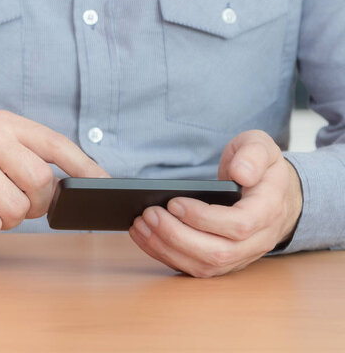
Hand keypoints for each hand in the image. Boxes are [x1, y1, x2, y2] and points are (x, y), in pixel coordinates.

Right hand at [0, 110, 107, 236]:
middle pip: (40, 182)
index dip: (84, 166)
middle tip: (17, 202)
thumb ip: (29, 160)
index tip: (103, 184)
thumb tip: (73, 188)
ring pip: (18, 209)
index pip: (55, 143)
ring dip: (8, 217)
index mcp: (2, 123)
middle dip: (36, 203)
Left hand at [129, 130, 302, 277]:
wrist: (274, 194)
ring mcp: (241, 256)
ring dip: (166, 248)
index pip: (239, 225)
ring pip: (203, 265)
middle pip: (217, 253)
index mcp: (269, 210)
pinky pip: (193, 267)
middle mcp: (258, 240)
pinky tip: (144, 236)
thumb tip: (241, 173)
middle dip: (176, 236)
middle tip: (148, 214)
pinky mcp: (223, 262)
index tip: (174, 203)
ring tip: (140, 224)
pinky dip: (165, 254)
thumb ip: (253, 154)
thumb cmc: (261, 168)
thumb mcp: (261, 147)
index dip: (204, 218)